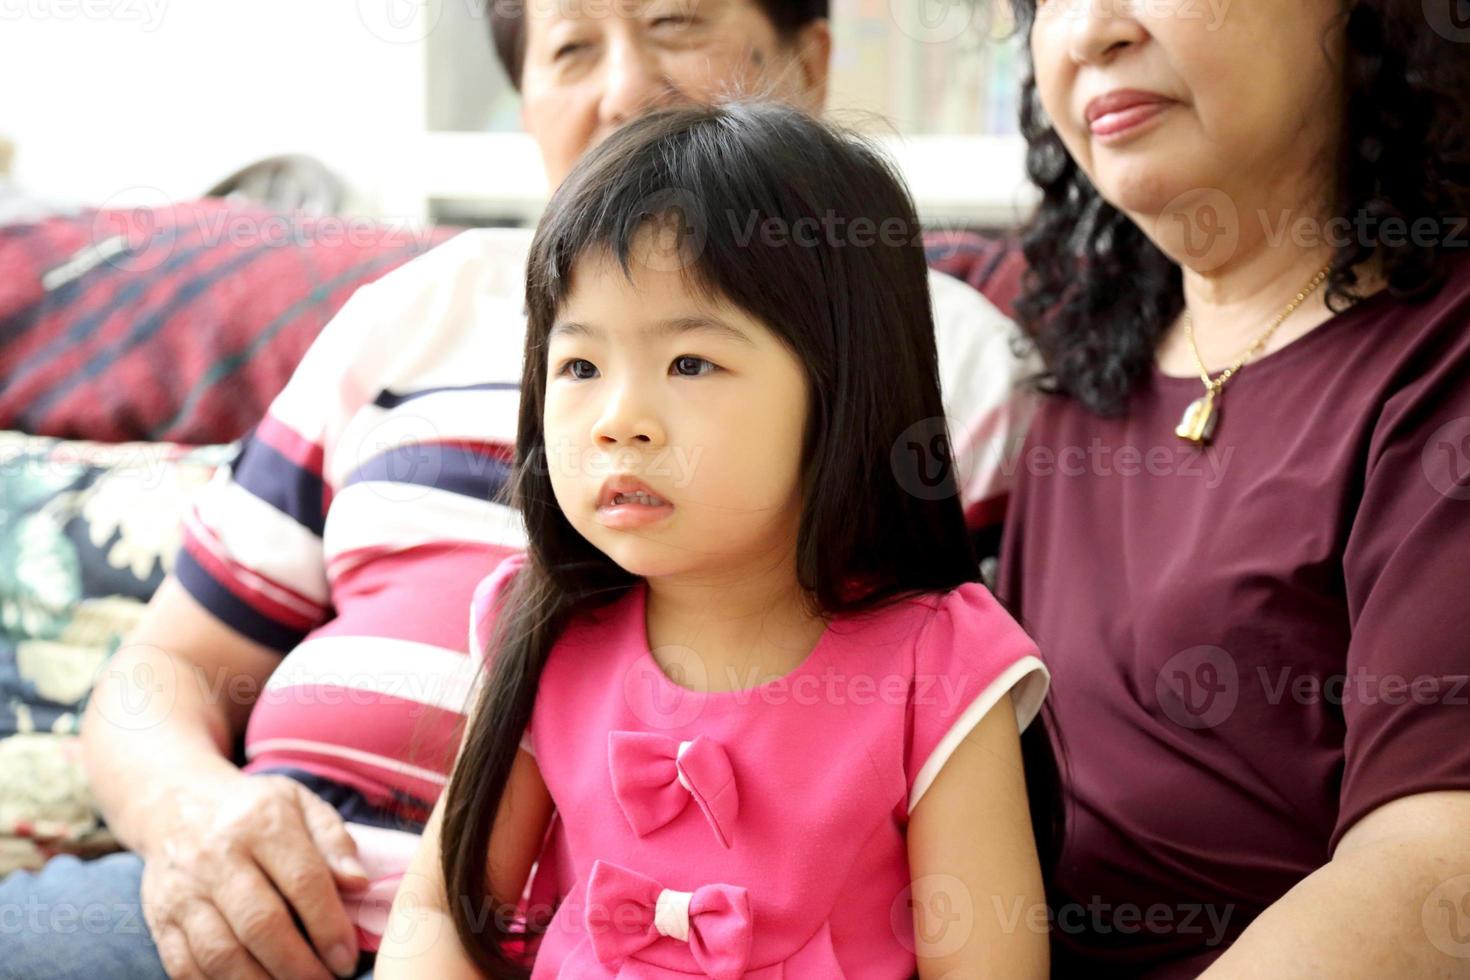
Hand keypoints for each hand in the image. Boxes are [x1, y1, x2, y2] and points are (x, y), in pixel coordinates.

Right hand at [139, 772, 370, 978]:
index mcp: (261, 823)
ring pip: (221, 953)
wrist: (177, 803)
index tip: (347, 959)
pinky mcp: (159, 919)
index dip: (329, 926)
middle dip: (298, 965)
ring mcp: (183, 891)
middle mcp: (217, 857)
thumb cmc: (255, 810)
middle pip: (260, 923)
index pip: (302, 881)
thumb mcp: (301, 805)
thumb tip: (359, 884)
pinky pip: (185, 967)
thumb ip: (334, 843)